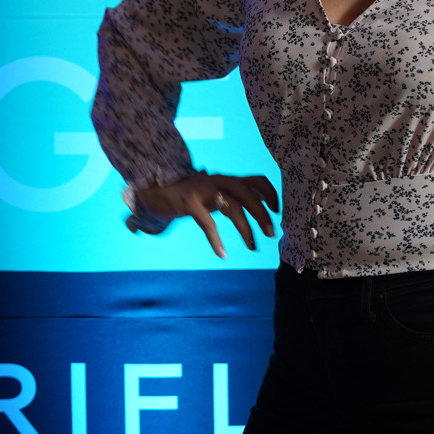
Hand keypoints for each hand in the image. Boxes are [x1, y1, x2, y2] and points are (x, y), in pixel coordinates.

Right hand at [130, 172, 280, 258]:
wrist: (156, 188)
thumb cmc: (190, 192)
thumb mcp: (215, 191)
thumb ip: (234, 194)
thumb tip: (260, 201)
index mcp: (227, 180)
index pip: (257, 180)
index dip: (270, 194)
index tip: (277, 211)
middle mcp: (218, 181)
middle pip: (248, 194)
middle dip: (263, 215)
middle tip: (271, 234)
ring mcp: (203, 190)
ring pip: (232, 208)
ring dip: (246, 229)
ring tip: (253, 247)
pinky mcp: (188, 202)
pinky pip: (207, 223)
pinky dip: (216, 240)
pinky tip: (222, 254)